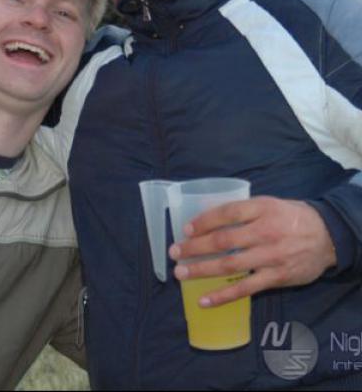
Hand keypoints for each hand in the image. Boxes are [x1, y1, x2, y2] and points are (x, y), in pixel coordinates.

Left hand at [168, 196, 336, 306]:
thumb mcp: (268, 203)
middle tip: (175, 252)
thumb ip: (242, 210)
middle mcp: (265, 232)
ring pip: (229, 265)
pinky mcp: (276, 278)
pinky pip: (245, 289)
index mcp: (261, 209)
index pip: (226, 213)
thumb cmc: (289, 217)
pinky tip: (204, 300)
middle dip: (194, 247)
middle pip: (223, 240)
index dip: (203, 221)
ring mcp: (270, 257)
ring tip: (181, 273)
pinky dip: (222, 296)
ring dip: (201, 270)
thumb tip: (206, 219)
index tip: (185, 229)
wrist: (327, 236)